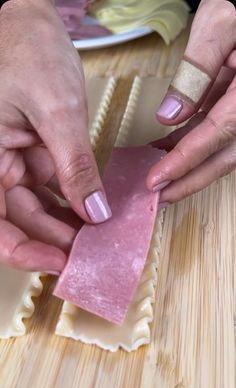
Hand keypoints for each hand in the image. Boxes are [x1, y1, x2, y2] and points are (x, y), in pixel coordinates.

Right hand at [0, 0, 110, 271]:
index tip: (58, 262)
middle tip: (91, 251)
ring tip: (99, 235)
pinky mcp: (34, 152)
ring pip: (38, 205)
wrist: (26, 19)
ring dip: (68, 221)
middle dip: (56, 238)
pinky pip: (52, 185)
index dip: (23, 250)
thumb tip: (95, 211)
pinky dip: (73, 198)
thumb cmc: (26, 49)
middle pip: (21, 219)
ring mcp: (13, 160)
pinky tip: (93, 209)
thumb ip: (75, 165)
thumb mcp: (57, 110)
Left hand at [147, 0, 235, 203]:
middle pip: (226, 156)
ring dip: (191, 164)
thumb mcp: (222, 23)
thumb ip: (197, 69)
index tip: (157, 182)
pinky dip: (195, 140)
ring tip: (160, 173)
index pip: (217, 133)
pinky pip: (221, 130)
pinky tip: (170, 143)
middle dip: (191, 179)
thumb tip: (170, 115)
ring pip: (224, 148)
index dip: (186, 161)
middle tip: (160, 196)